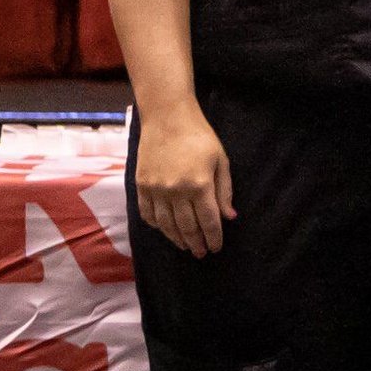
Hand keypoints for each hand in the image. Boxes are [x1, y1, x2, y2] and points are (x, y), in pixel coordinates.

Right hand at [134, 102, 234, 257]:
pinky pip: (148, 214)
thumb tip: (229, 217)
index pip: (208, 221)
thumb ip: (225, 190)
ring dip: (177, 239)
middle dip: (196, 243)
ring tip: (186, 246)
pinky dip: (157, 226)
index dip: (214, 238)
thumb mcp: (220, 160)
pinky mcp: (142, 185)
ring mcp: (156, 189)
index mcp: (200, 184)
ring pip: (167, 225)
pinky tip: (165, 230)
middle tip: (201, 253)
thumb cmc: (199, 136)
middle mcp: (176, 190)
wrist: (167, 116)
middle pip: (187, 227)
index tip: (216, 248)